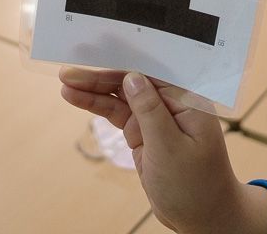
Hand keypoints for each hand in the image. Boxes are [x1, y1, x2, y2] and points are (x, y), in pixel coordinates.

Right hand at [59, 68, 266, 233]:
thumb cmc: (196, 186)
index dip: (123, 59)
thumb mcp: (170, 148)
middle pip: (132, 81)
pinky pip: (117, 114)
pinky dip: (98, 107)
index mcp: (187, 99)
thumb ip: (150, 110)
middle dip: (100, 77)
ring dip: (93, 91)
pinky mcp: (143, 133)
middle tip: (67, 72)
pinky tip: (77, 98)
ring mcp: (155, 118)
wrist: (202, 219)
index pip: (151, 71)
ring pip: (120, 97)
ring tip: (64, 84)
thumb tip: (132, 76)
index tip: (98, 50)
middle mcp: (171, 103)